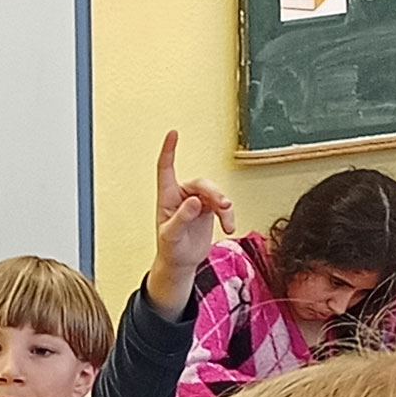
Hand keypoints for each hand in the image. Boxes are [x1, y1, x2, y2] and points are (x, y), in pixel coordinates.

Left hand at [147, 132, 231, 314]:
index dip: (169, 150)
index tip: (173, 133)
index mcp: (167, 196)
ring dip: (223, 205)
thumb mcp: (171, 236)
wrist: (181, 263)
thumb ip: (182, 218)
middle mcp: (182, 195)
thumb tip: (194, 202)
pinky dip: (228, 215)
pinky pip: (223, 205)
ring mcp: (197, 201)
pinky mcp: (209, 209)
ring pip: (215, 193)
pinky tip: (229, 227)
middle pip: (201, 183)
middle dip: (214, 193)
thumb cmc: (170, 249)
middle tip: (223, 205)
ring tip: (227, 220)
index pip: (166, 168)